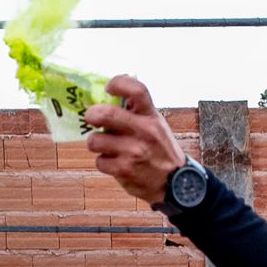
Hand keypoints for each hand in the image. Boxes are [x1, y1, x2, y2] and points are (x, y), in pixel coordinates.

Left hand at [83, 76, 188, 205]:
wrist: (175, 184)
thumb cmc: (160, 149)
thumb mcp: (156, 125)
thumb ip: (137, 111)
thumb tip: (109, 96)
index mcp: (151, 117)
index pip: (137, 90)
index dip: (118, 83)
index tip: (108, 87)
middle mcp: (143, 132)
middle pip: (107, 114)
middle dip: (92, 114)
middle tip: (91, 117)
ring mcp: (133, 152)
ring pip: (95, 140)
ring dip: (95, 142)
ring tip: (105, 145)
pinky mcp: (124, 170)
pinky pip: (100, 161)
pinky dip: (103, 162)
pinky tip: (114, 163)